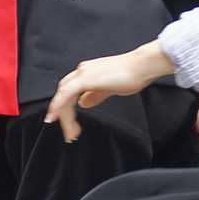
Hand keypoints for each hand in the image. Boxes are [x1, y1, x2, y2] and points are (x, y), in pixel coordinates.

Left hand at [45, 45, 169, 142]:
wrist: (141, 66)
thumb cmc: (132, 74)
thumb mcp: (110, 88)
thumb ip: (95, 95)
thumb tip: (84, 103)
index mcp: (87, 72)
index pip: (69, 90)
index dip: (65, 106)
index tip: (69, 123)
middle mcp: (83, 71)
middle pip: (63, 94)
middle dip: (64, 115)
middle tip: (70, 133)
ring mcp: (83, 73)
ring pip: (63, 96)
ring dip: (64, 116)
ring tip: (71, 133)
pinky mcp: (85, 78)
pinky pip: (66, 94)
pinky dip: (59, 106)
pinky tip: (57, 117)